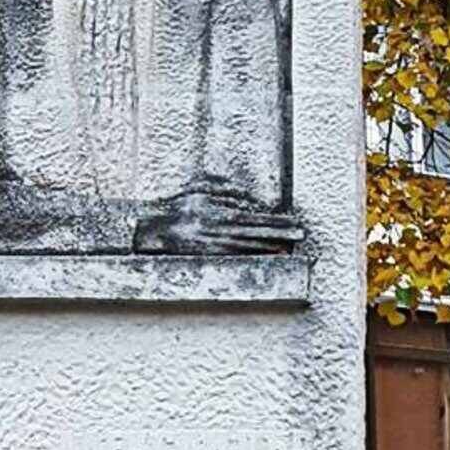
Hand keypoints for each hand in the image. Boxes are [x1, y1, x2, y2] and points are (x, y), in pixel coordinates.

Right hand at [134, 178, 304, 253]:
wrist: (150, 230)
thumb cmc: (176, 208)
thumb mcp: (199, 192)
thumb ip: (225, 192)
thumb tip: (251, 201)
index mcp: (215, 209)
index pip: (251, 215)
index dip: (274, 220)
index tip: (292, 222)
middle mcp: (214, 226)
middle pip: (253, 231)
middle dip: (278, 233)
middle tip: (299, 235)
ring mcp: (210, 242)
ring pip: (246, 245)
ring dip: (268, 247)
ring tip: (288, 247)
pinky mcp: (205, 254)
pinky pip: (234, 256)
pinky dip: (252, 256)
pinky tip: (265, 257)